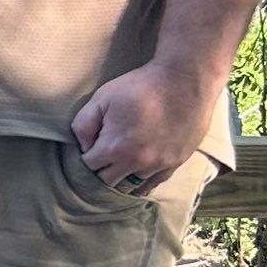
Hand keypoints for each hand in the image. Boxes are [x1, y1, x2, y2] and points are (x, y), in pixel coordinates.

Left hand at [72, 62, 215, 194]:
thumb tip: (84, 147)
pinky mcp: (176, 162)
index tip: (89, 148)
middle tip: (101, 158)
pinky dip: (142, 182)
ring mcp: (159, 165)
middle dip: (100, 171)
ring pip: (131, 185)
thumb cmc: (139, 87)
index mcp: (114, 148)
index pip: (89, 167)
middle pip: (108, 181)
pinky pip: (154, 183)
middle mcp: (136, 162)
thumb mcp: (101, 99)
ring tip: (119, 166)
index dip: (85, 157)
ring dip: (121, 178)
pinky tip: (137, 174)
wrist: (183, 80)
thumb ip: (83, 126)